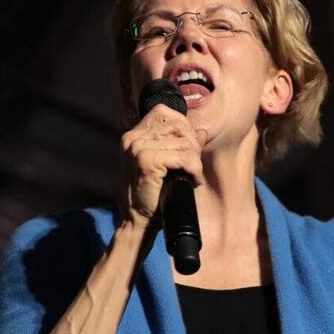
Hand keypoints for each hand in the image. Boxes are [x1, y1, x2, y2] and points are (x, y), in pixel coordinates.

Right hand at [119, 105, 205, 228]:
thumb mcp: (163, 165)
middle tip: (194, 166)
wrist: (137, 222)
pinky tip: (192, 180)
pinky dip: (194, 169)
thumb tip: (200, 131)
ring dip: (195, 160)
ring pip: (184, 141)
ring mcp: (138, 148)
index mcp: (133, 135)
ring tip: (193, 175)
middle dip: (192, 145)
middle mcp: (133, 138)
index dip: (183, 127)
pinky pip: (184, 157)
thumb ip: (178, 145)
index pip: (164, 112)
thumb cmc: (151, 195)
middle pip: (178, 125)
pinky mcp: (146, 161)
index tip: (189, 149)